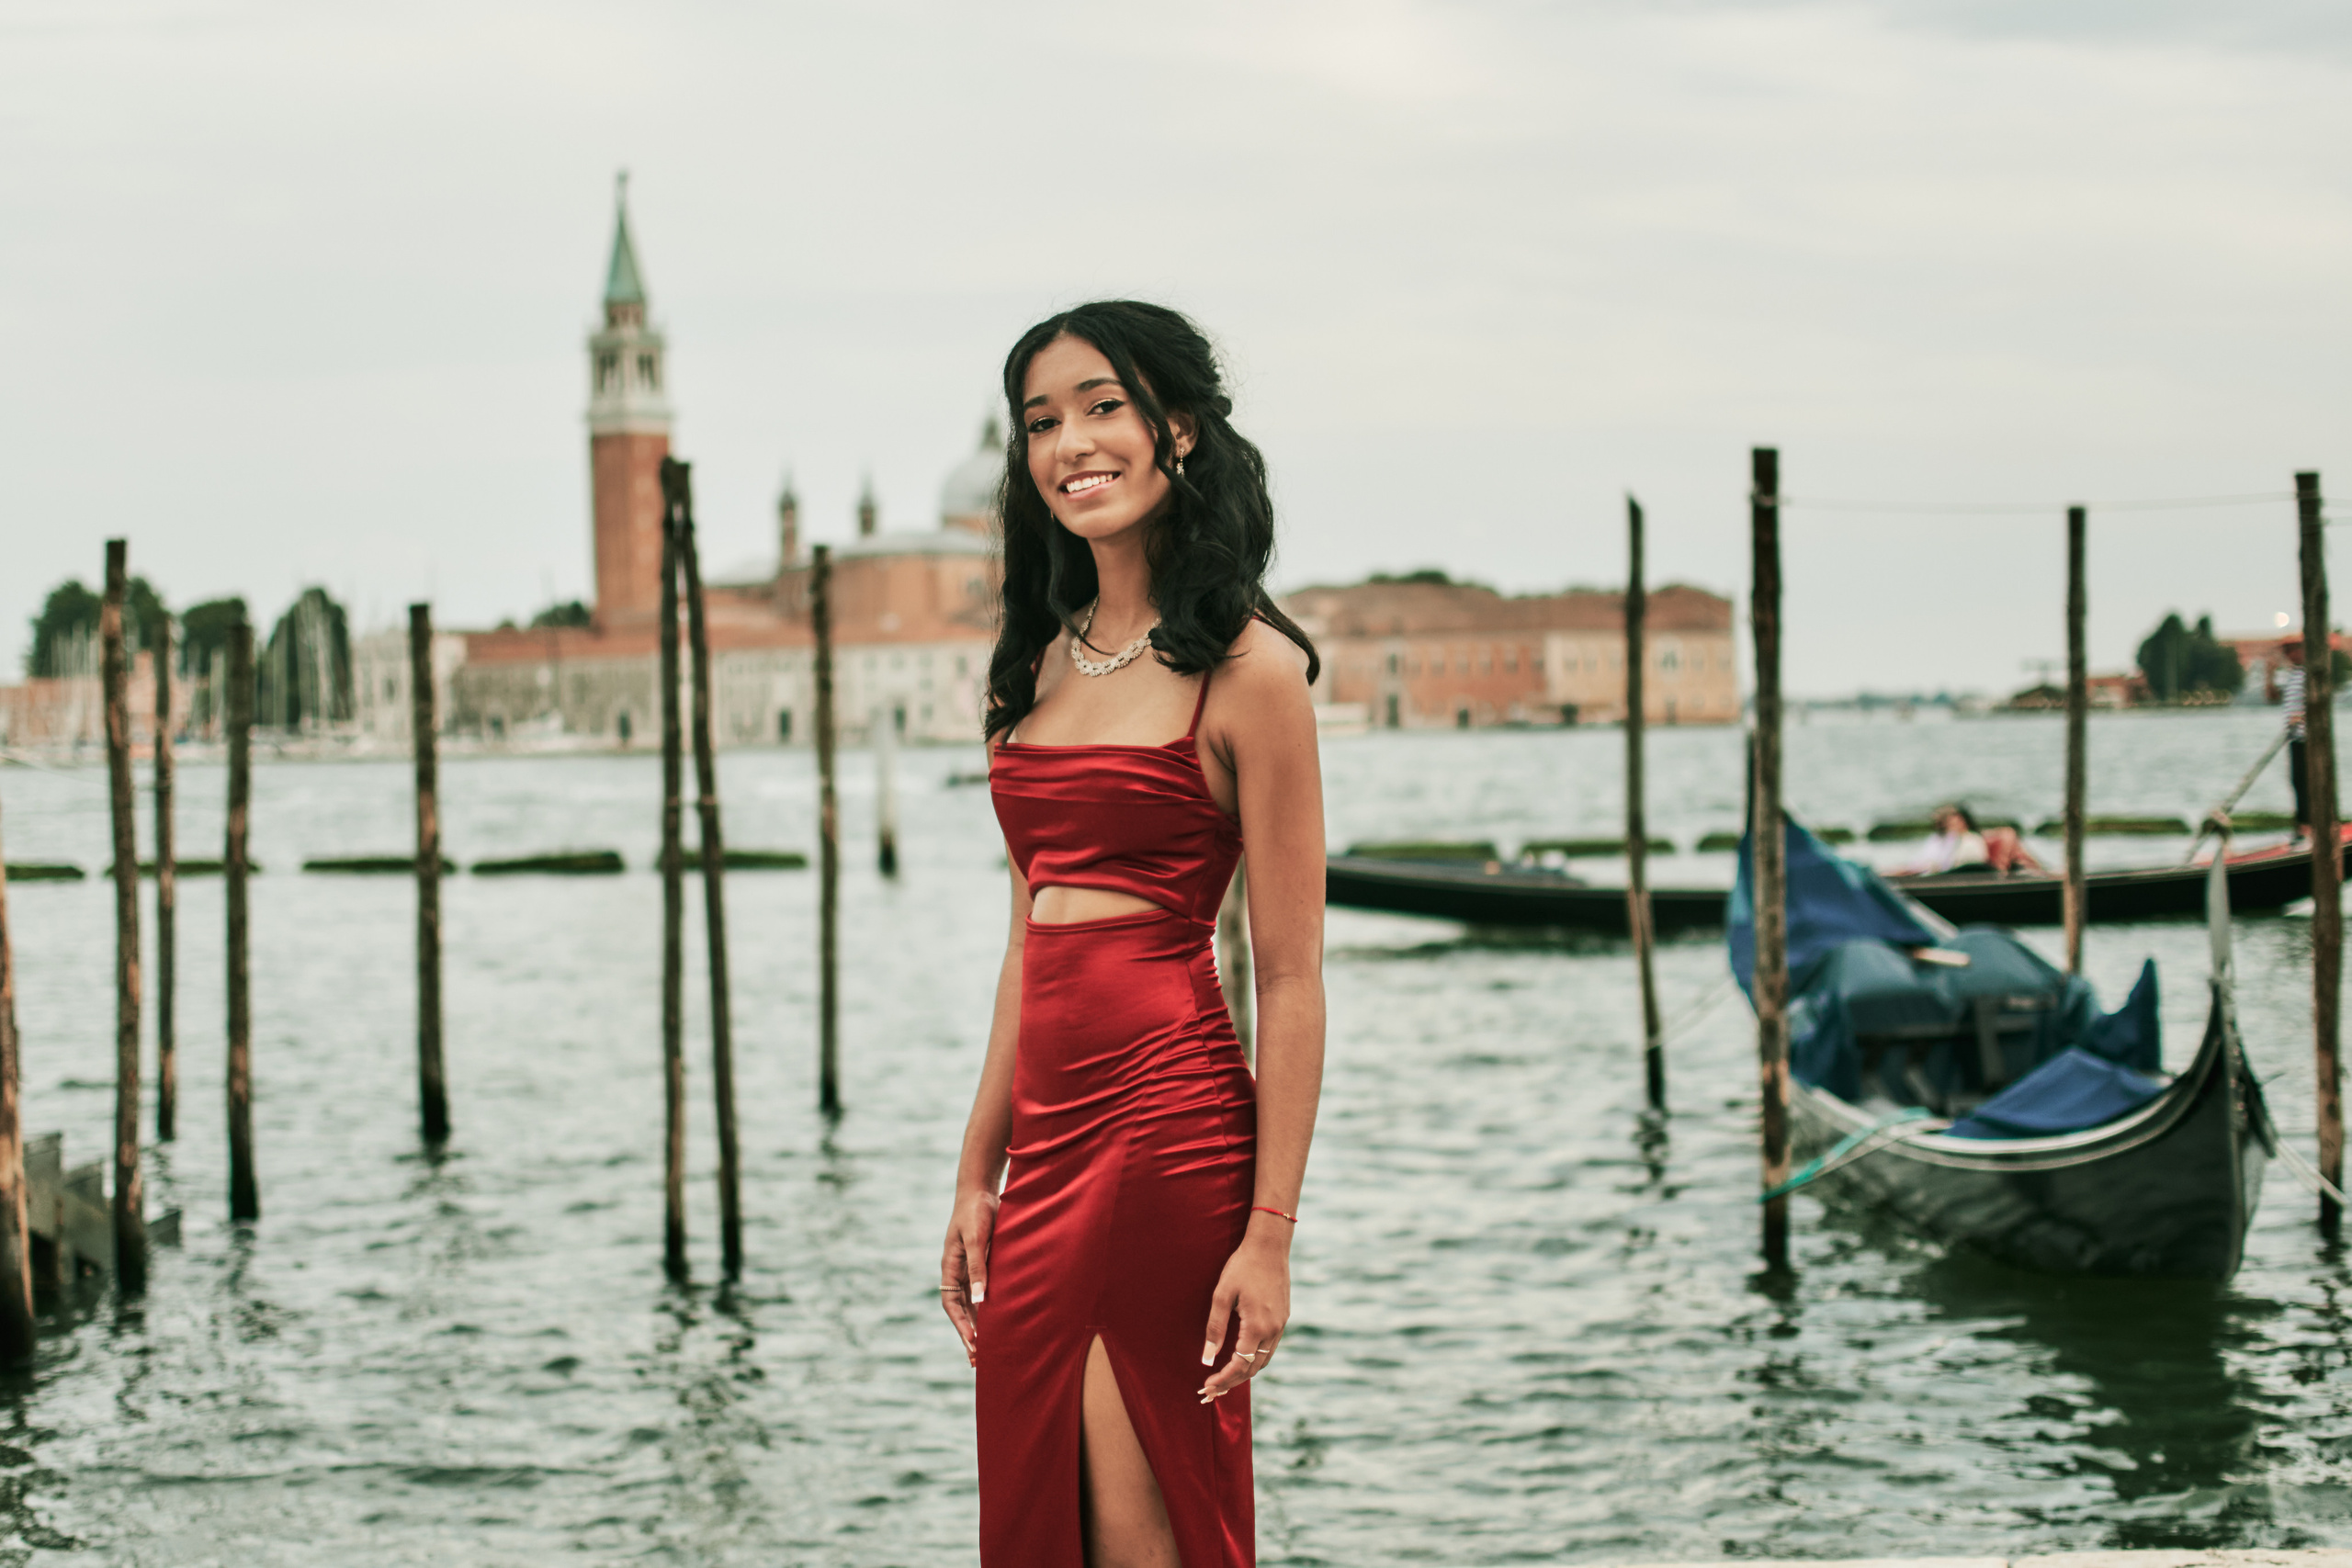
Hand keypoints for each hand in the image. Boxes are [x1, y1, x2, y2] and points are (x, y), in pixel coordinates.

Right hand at [941, 1187, 998, 1367]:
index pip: (951, 1304)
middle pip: (961, 1310)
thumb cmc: (976, 1211)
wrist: (981, 1190)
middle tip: (978, 1361)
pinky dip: (989, 1309)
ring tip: (988, 1351)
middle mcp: (958, 1272)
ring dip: (979, 1326)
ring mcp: (970, 1269)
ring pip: (973, 1304)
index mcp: (950, 1267)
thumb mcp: (975, 1238)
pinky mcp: (983, 1264)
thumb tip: (981, 1300)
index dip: (961, 1325)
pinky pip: (984, 1292)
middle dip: (969, 1335)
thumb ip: (978, 1267)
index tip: (974, 1343)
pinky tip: (1000, 1322)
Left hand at [1197, 1220, 1291, 1401]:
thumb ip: (1215, 1328)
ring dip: (1244, 1373)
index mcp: (1258, 1326)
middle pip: (1253, 1368)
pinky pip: (1270, 1348)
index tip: (1206, 1387)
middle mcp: (1273, 1330)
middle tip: (1211, 1391)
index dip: (1222, 1379)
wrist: (1270, 1246)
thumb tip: (1207, 1358)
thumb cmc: (1242, 1266)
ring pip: (1263, 1360)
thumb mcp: (1222, 1295)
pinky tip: (1242, 1358)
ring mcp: (1281, 1325)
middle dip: (1232, 1382)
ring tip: (1224, 1380)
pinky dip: (1255, 1359)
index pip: (1239, 1364)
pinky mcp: (1283, 1318)